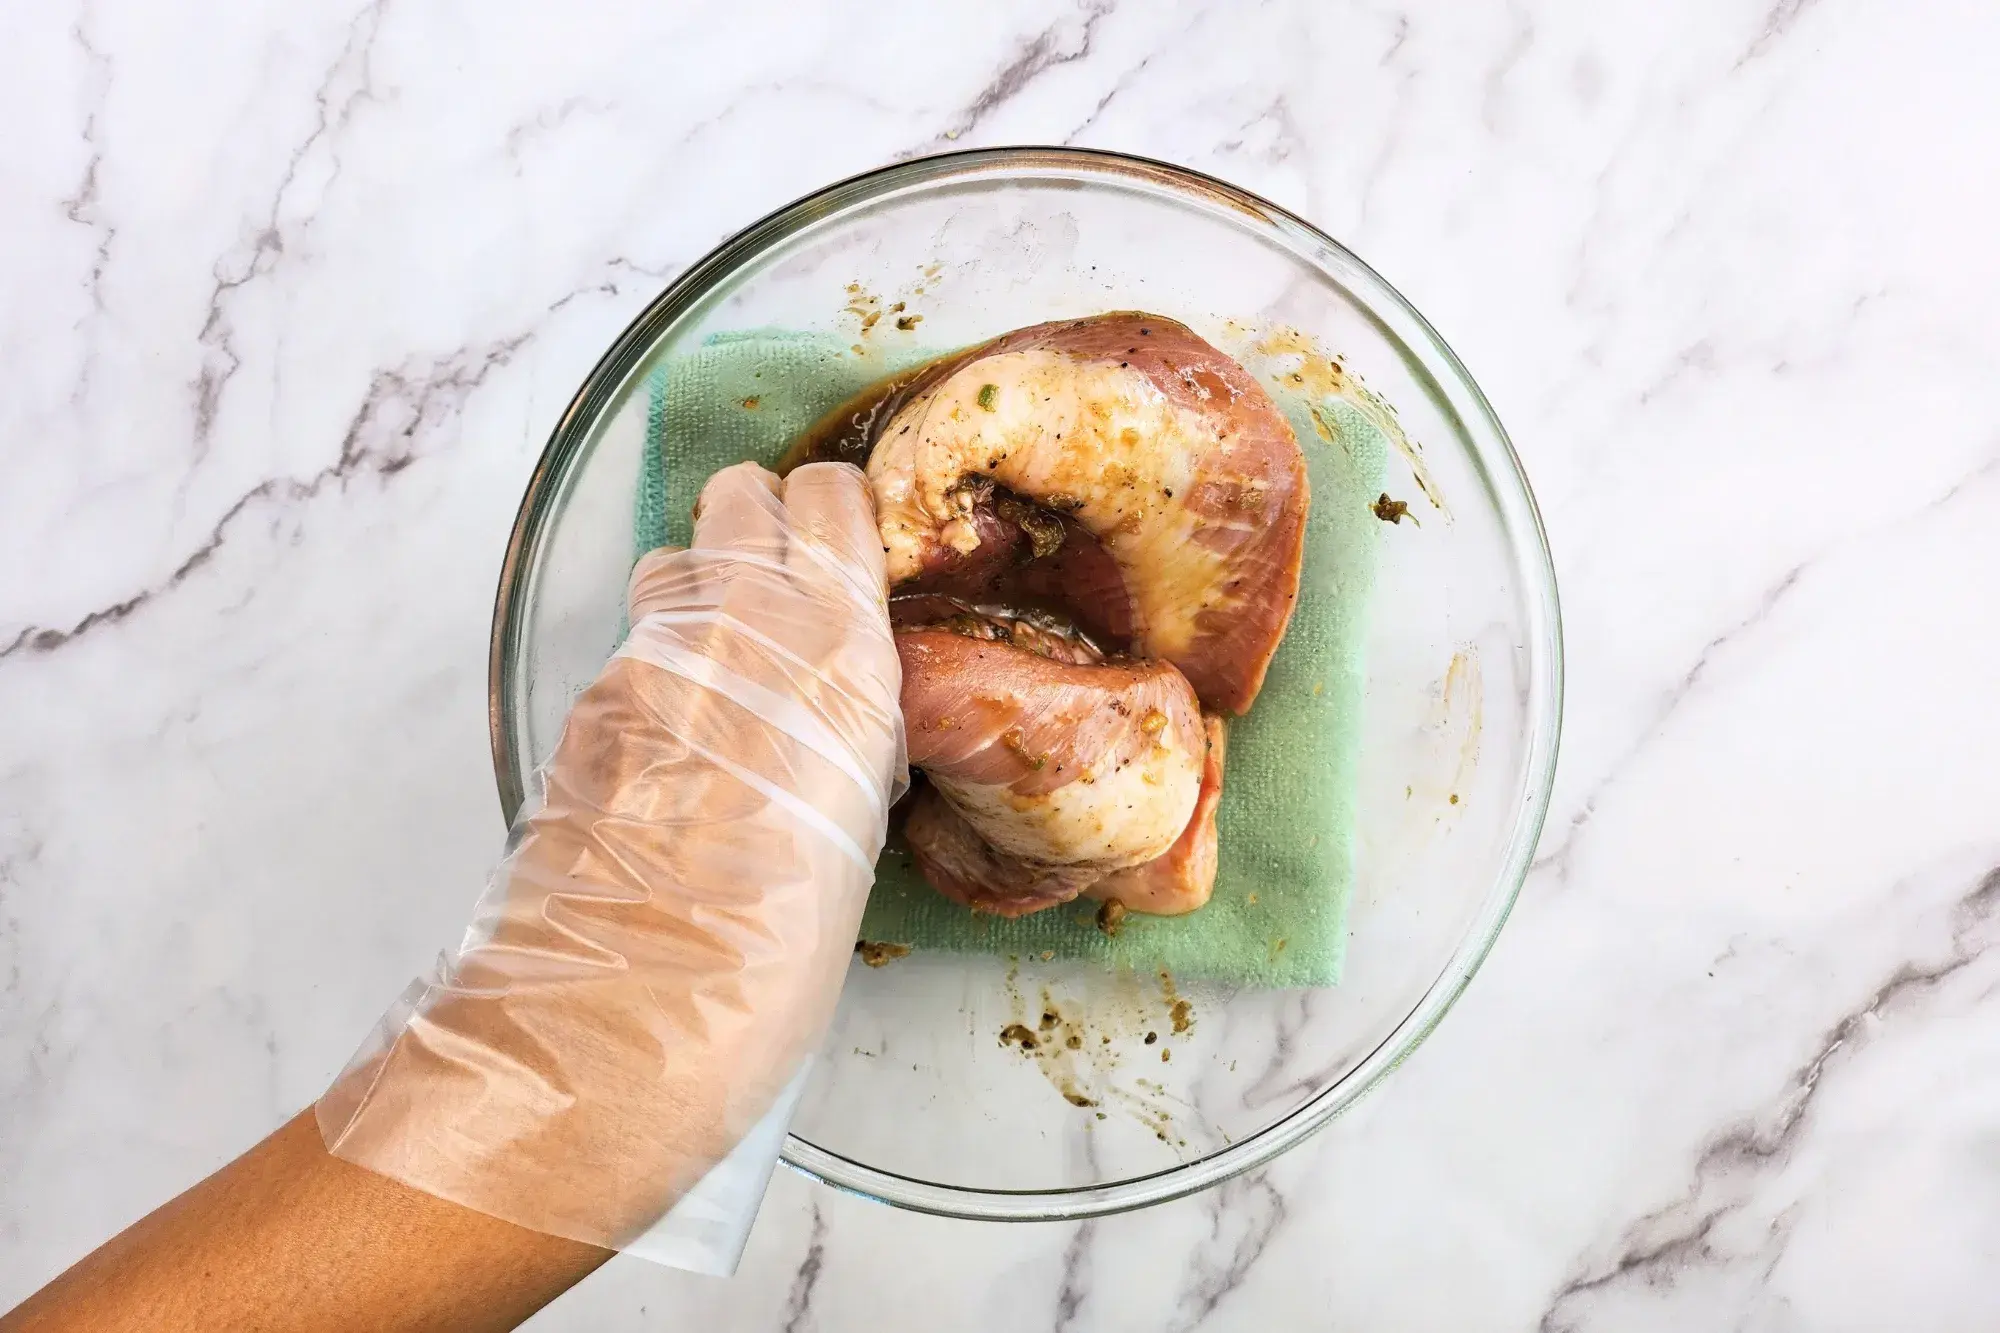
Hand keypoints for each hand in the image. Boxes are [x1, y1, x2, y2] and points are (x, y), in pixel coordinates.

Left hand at [317, 461, 902, 1249]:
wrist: (619, 1024)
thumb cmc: (771, 958)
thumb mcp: (856, 829)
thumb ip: (843, 732)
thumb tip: (834, 711)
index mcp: (834, 655)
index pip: (830, 500)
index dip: (837, 513)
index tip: (847, 545)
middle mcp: (738, 631)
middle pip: (739, 495)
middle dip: (760, 524)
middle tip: (781, 592)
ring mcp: (646, 662)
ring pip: (673, 560)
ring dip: (701, 591)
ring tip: (725, 673)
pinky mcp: (581, 707)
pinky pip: (630, 653)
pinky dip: (656, 675)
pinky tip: (672, 755)